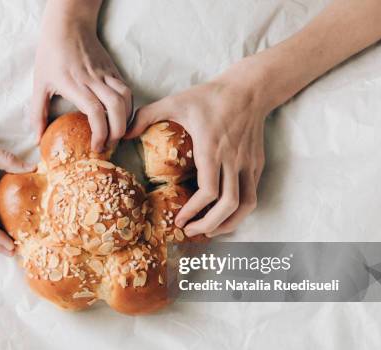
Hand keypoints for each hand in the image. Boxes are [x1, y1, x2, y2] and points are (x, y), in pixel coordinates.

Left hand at [32, 5, 131, 151]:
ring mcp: (105, 73)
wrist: (68, 25)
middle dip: (117, 131)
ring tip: (117, 134)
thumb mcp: (39, 84)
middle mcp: (93, 79)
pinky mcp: (113, 70)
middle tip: (109, 146)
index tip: (97, 147)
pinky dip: (128, 107)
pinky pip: (126, 90)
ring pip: (125, 98)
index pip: (95, 111)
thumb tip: (37, 139)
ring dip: (125, 120)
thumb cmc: (51, 54)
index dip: (100, 132)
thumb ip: (37, 113)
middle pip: (116, 107)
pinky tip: (121, 118)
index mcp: (74, 84)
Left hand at [126, 61, 268, 237]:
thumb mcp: (175, 101)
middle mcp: (233, 160)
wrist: (249, 88)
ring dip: (228, 223)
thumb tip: (124, 133)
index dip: (194, 210)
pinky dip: (238, 211)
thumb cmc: (210, 96)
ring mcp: (248, 164)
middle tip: (190, 231)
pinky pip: (251, 195)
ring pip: (246, 205)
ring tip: (209, 230)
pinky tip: (223, 215)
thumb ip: (146, 115)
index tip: (179, 220)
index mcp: (211, 148)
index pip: (208, 191)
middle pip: (228, 205)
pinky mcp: (257, 164)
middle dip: (209, 224)